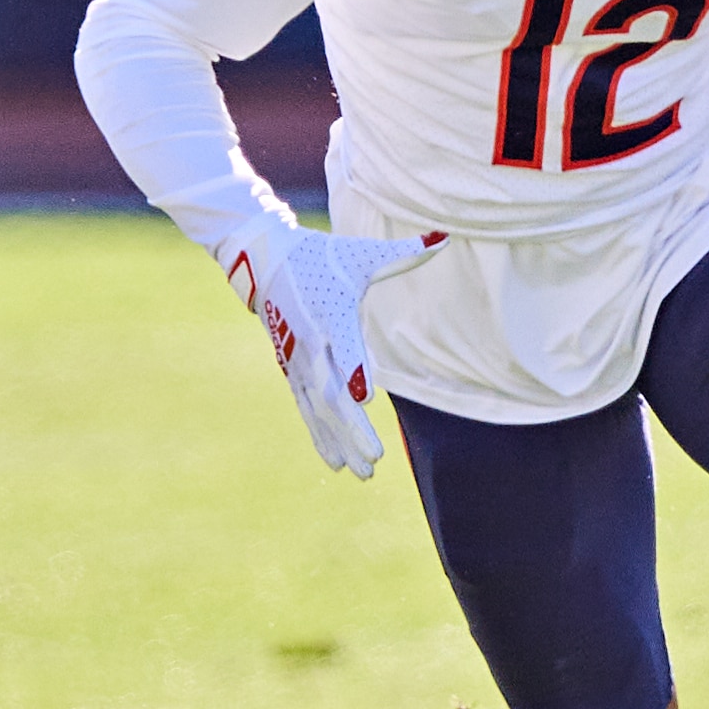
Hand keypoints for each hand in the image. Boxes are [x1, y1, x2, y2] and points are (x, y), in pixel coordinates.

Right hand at [217, 218, 446, 477]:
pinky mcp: (292, 371)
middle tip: (376, 458)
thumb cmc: (321, 256)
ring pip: (318, 410)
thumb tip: (445, 237)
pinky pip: (307, 410)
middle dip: (352, 428)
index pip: (343, 346)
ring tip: (363, 471)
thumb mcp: (361, 254)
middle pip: (331, 393)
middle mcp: (312, 342)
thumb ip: (404, 253)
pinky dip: (321, 436)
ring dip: (340, 441)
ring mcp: (299, 361)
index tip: (366, 396)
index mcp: (331, 313)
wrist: (263, 261)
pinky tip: (337, 462)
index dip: (354, 370)